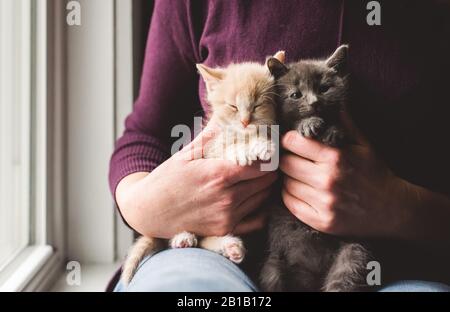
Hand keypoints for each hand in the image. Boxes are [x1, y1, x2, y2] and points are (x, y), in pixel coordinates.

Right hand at [116, 127, 277, 237]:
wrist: (147, 211)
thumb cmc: (166, 179)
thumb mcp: (186, 153)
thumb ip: (211, 135)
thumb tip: (228, 115)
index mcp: (219, 175)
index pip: (262, 164)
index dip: (267, 155)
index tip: (265, 150)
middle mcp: (227, 198)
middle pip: (266, 181)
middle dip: (267, 169)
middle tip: (262, 162)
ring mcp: (227, 217)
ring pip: (263, 198)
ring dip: (263, 187)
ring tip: (254, 178)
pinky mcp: (225, 231)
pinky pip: (257, 219)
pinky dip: (259, 208)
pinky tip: (250, 197)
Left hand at [280, 113, 407, 237]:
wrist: (393, 209)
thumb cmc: (375, 173)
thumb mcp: (364, 144)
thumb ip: (344, 122)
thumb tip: (332, 100)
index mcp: (335, 157)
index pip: (293, 142)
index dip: (289, 140)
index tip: (292, 141)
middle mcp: (327, 180)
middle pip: (286, 164)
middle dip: (287, 159)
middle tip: (295, 159)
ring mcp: (323, 203)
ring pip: (286, 184)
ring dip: (289, 179)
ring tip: (300, 176)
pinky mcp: (321, 221)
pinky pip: (290, 204)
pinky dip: (290, 196)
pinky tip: (301, 191)